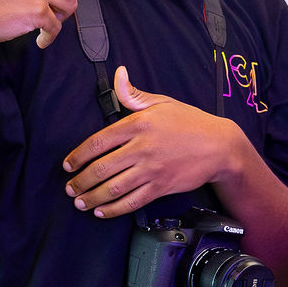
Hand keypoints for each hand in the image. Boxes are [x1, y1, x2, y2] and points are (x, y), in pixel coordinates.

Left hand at [63, 67, 249, 218]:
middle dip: (81, 181)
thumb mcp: (161, 103)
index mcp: (138, 124)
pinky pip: (132, 201)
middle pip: (102, 168)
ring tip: (79, 202)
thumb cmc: (189, 122)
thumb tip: (118, 74)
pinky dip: (113, 210)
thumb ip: (133, 94)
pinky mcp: (161, 187)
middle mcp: (142, 148)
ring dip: (92, 197)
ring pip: (114, 188)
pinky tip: (101, 212)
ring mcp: (151, 170)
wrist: (220, 146)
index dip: (78, 155)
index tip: (68, 164)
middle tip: (69, 188)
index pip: (98, 141)